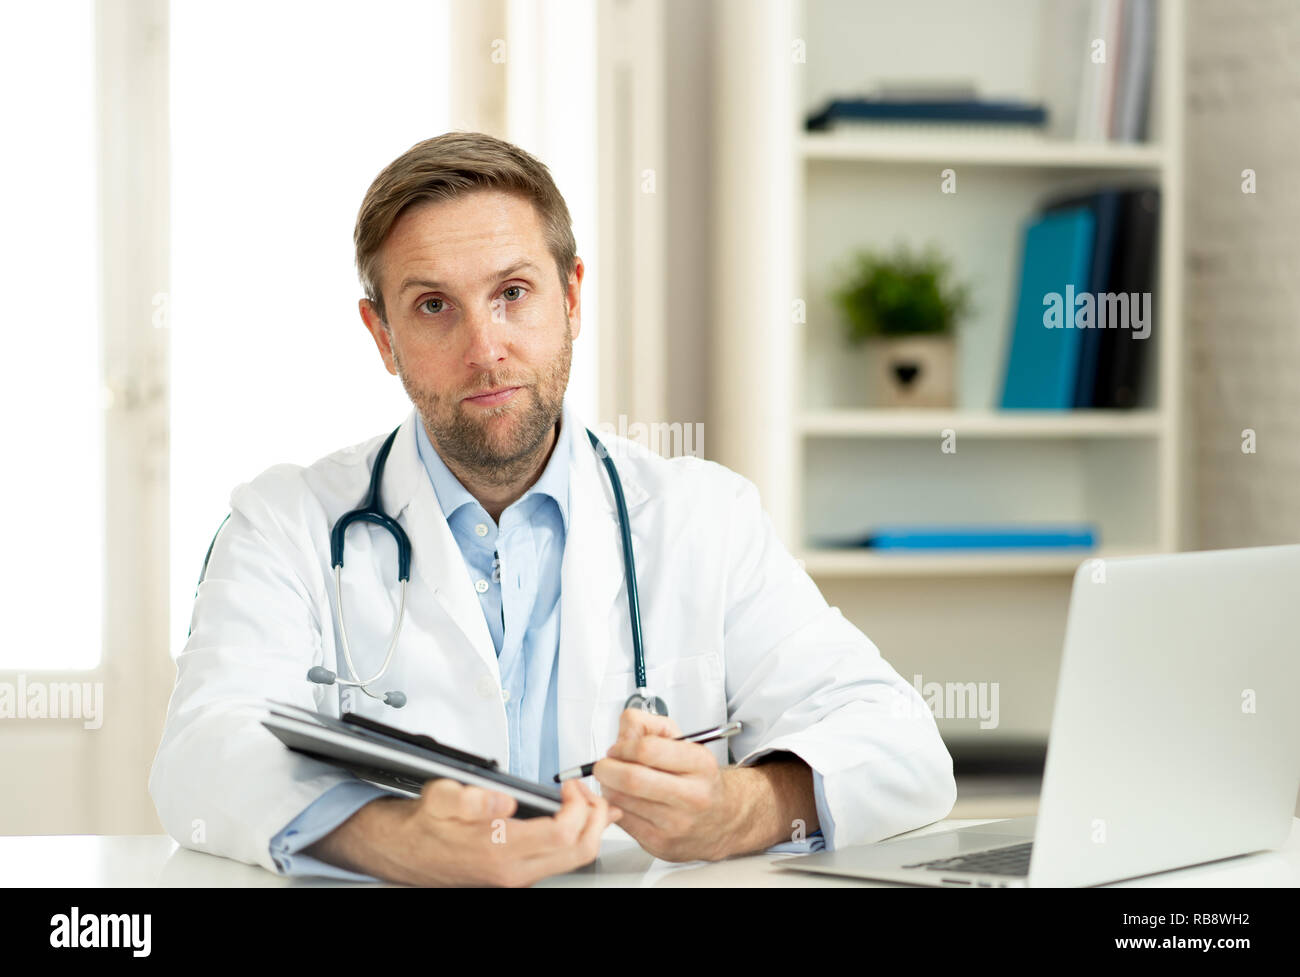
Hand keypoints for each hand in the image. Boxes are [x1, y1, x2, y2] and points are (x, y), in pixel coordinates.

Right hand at [309, 777, 621, 886]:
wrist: (406, 851)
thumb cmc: (426, 824)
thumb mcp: (440, 797)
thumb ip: (470, 797)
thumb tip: (502, 801)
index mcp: (499, 849)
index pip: (563, 833)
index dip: (578, 806)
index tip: (571, 786)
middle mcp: (514, 870)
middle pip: (580, 850)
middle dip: (596, 816)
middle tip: (587, 791)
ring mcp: (519, 876)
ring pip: (576, 858)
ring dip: (591, 827)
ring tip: (589, 801)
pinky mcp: (519, 874)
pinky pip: (563, 860)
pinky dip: (580, 837)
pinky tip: (580, 818)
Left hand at [592, 709, 736, 861]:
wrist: (721, 819)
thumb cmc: (697, 778)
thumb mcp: (682, 741)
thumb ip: (649, 726)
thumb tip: (623, 729)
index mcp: (700, 764)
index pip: (647, 750)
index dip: (623, 746)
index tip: (618, 748)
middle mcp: (692, 796)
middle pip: (631, 779)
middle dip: (607, 768)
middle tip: (604, 765)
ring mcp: (676, 823)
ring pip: (621, 800)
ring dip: (608, 787)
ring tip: (617, 781)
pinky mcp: (660, 843)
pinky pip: (622, 820)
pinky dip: (615, 806)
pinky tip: (625, 799)